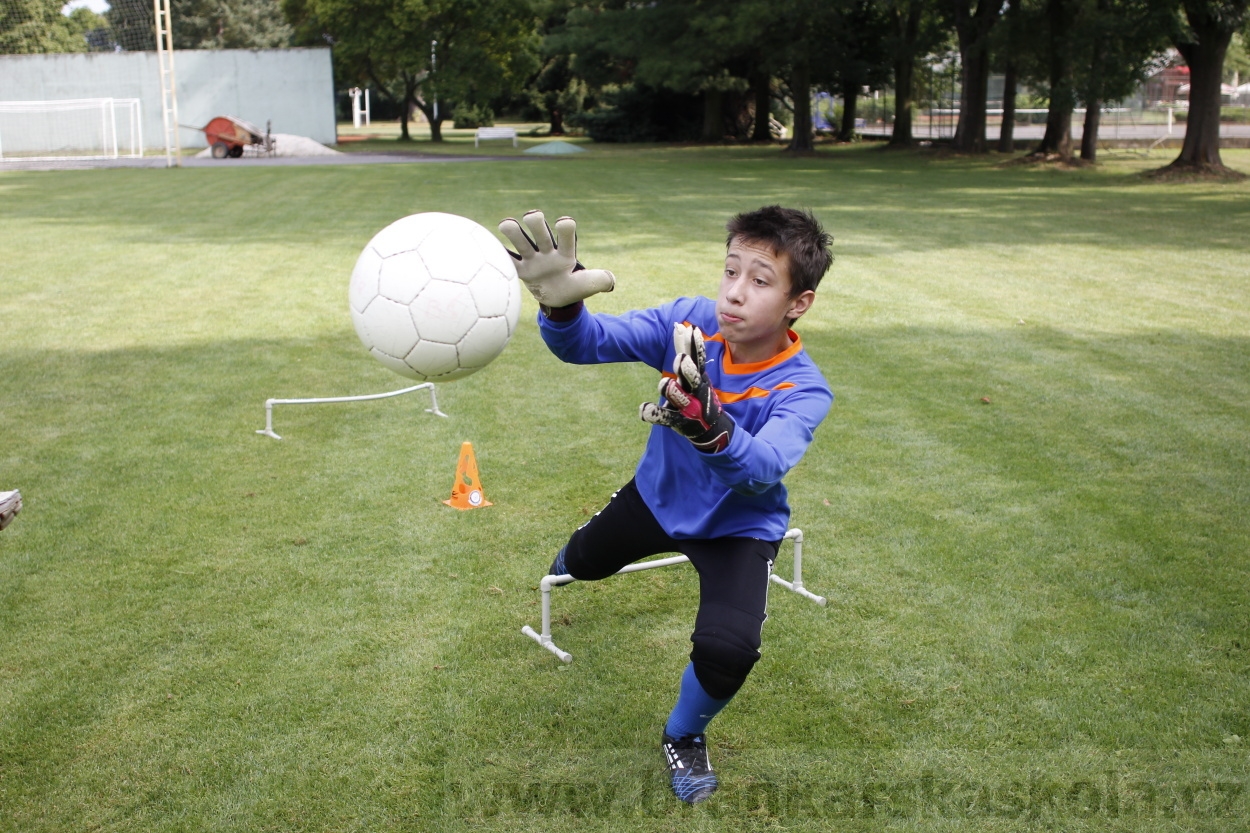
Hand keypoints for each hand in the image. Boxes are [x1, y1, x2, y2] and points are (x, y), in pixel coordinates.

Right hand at [498, 210, 614, 308]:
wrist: (557, 297)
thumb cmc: (573, 287)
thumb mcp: (589, 285)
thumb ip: (601, 280)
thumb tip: (610, 281)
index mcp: (565, 253)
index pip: (567, 235)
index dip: (566, 227)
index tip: (564, 223)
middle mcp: (547, 251)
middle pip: (539, 230)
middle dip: (536, 222)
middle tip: (534, 217)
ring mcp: (532, 259)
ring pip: (520, 240)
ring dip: (513, 231)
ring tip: (507, 224)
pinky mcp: (520, 269)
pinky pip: (506, 259)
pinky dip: (498, 253)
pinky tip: (486, 246)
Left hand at [639, 323, 734, 452]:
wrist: (711, 429)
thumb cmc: (698, 394)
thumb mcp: (696, 374)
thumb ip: (688, 352)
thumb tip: (680, 325)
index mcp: (699, 378)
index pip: (698, 359)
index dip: (695, 346)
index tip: (693, 330)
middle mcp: (695, 392)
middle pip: (693, 379)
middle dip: (688, 370)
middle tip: (682, 360)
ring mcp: (687, 408)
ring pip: (679, 398)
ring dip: (673, 391)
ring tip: (666, 384)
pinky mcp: (678, 421)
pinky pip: (664, 417)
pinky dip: (653, 413)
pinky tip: (643, 409)